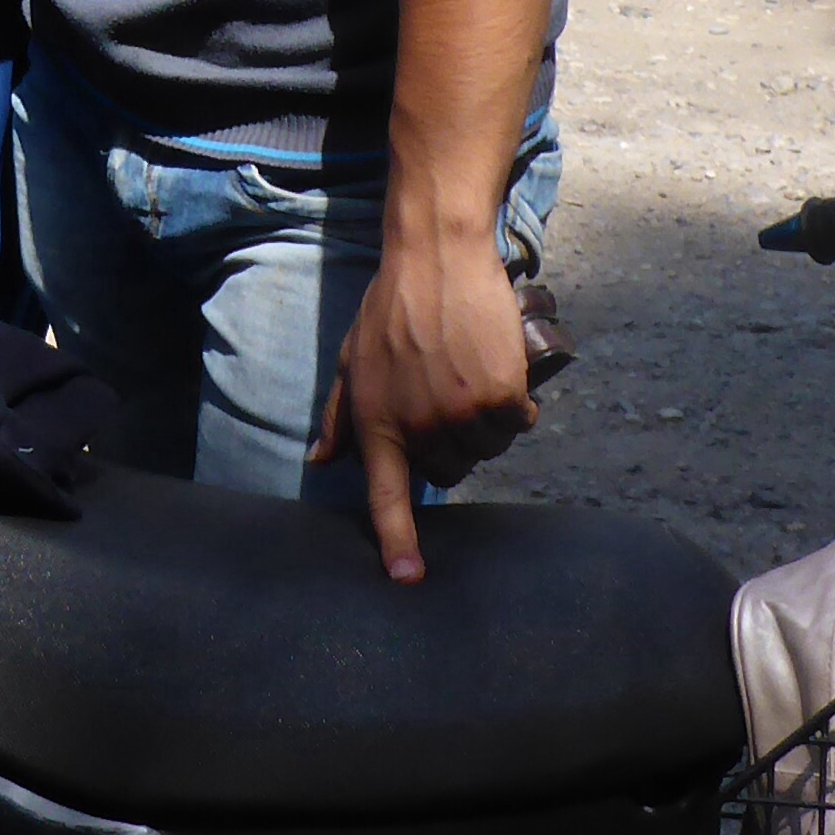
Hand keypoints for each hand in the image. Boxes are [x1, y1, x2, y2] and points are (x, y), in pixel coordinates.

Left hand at [308, 218, 539, 583]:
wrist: (437, 255)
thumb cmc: (392, 304)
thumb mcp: (352, 358)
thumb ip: (341, 415)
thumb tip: (318, 460)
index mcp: (376, 422)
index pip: (385, 495)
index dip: (397, 541)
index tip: (407, 579)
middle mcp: (418, 427)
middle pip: (447, 470)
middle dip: (450, 444)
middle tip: (444, 393)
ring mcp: (460, 415)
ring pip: (487, 449)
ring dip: (486, 423)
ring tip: (470, 373)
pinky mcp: (499, 397)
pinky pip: (516, 424)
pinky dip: (514, 405)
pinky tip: (498, 369)